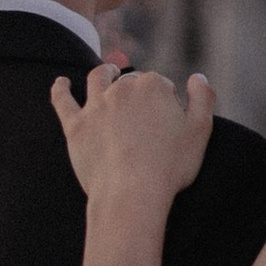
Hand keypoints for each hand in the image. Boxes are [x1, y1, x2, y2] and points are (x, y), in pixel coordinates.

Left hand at [50, 59, 214, 206]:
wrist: (131, 194)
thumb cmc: (169, 166)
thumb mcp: (200, 131)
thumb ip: (204, 98)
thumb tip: (198, 77)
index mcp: (153, 86)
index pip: (161, 85)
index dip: (167, 101)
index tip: (170, 121)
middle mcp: (121, 89)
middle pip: (130, 82)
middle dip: (138, 90)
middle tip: (144, 110)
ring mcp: (95, 106)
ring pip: (97, 79)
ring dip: (104, 73)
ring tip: (108, 72)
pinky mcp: (75, 126)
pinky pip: (63, 100)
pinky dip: (61, 89)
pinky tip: (61, 83)